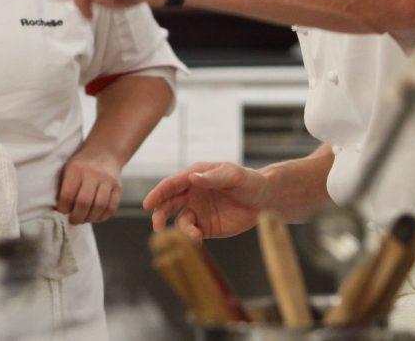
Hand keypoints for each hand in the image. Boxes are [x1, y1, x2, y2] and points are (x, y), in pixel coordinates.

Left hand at [57, 146, 122, 224]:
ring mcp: (108, 180)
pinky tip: (95, 217)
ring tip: (84, 219)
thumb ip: (64, 186)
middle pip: (84, 202)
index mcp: (76, 169)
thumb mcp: (68, 168)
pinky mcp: (118, 187)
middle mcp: (93, 174)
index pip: (68, 194)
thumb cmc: (81, 164)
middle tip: (73, 220)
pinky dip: (102, 216)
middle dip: (77, 217)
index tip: (62, 211)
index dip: (63, 208)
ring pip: (100, 206)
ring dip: (90, 218)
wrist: (105, 151)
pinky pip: (112, 207)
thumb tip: (60, 210)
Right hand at [142, 162, 268, 242]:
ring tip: (195, 236)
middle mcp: (192, 193)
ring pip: (180, 221)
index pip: (172, 184)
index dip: (158, 193)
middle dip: (160, 214)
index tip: (147, 204)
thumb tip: (192, 178)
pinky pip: (192, 233)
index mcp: (195, 176)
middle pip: (168, 204)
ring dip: (182, 230)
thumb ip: (213, 177)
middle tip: (157, 226)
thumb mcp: (234, 176)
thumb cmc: (250, 182)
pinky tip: (198, 239)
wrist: (266, 201)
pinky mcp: (206, 227)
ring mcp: (198, 211)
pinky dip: (191, 237)